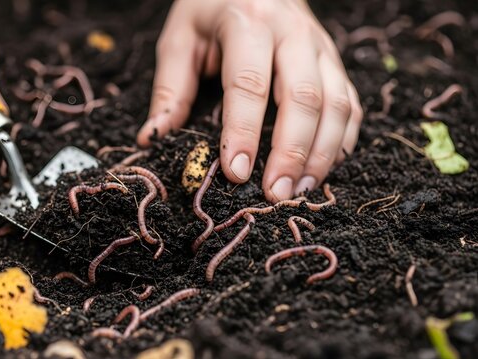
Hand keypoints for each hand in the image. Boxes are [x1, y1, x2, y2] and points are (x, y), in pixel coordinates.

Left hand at [137, 0, 362, 201]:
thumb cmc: (212, 9)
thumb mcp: (181, 38)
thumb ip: (171, 88)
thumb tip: (154, 138)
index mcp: (248, 22)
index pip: (249, 83)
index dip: (243, 131)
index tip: (236, 173)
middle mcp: (293, 32)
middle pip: (303, 96)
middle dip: (291, 151)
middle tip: (275, 194)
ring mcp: (321, 46)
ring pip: (336, 103)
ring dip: (321, 154)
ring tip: (299, 191)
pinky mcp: (334, 61)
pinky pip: (351, 104)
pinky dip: (343, 141)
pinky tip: (324, 170)